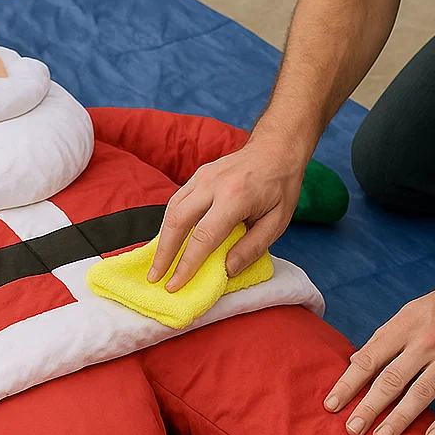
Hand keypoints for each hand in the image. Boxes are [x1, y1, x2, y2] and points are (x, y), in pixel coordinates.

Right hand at [149, 138, 305, 290]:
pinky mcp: (197, 175)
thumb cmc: (280, 187)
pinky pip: (176, 201)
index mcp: (235, 197)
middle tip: (154, 279)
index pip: (203, 237)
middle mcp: (213, 184)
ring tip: (157, 264)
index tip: (174, 285)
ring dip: (161, 240)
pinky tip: (168, 241)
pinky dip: (168, 224)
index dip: (186, 265)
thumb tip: (226, 270)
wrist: (276, 149)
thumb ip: (252, 247)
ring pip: (171, 210)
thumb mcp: (277, 222)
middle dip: (163, 254)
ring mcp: (202, 177)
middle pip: (177, 221)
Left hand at [323, 271, 434, 434]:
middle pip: (391, 380)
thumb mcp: (412, 310)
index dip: (348, 383)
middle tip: (351, 429)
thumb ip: (384, 336)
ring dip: (399, 419)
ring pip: (421, 394)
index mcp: (406, 327)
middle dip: (368, 407)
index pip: (369, 359)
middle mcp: (426, 343)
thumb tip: (356, 359)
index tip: (332, 405)